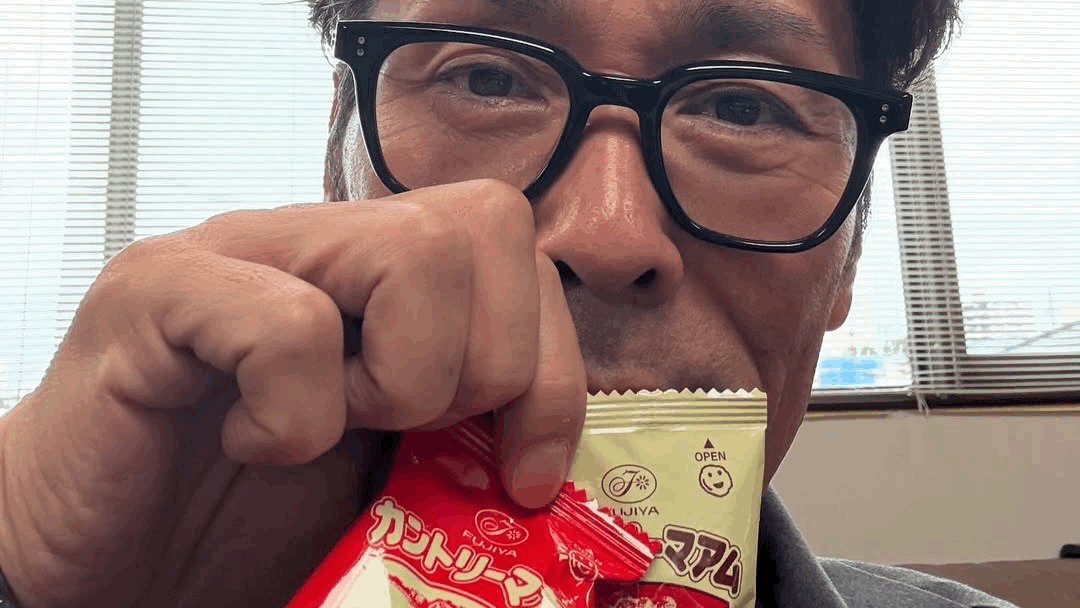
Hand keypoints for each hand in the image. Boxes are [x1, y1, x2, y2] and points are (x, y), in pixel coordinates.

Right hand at [0, 179, 585, 606]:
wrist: (97, 554)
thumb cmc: (237, 514)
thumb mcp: (387, 471)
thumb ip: (463, 435)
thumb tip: (553, 467)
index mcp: (377, 275)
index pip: (517, 250)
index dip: (553, 367)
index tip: (524, 472)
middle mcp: (315, 242)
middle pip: (487, 224)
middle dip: (485, 366)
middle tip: (405, 435)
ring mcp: (235, 253)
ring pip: (413, 250)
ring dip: (401, 379)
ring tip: (324, 430)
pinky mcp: (157, 295)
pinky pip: (289, 325)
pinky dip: (296, 416)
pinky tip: (253, 442)